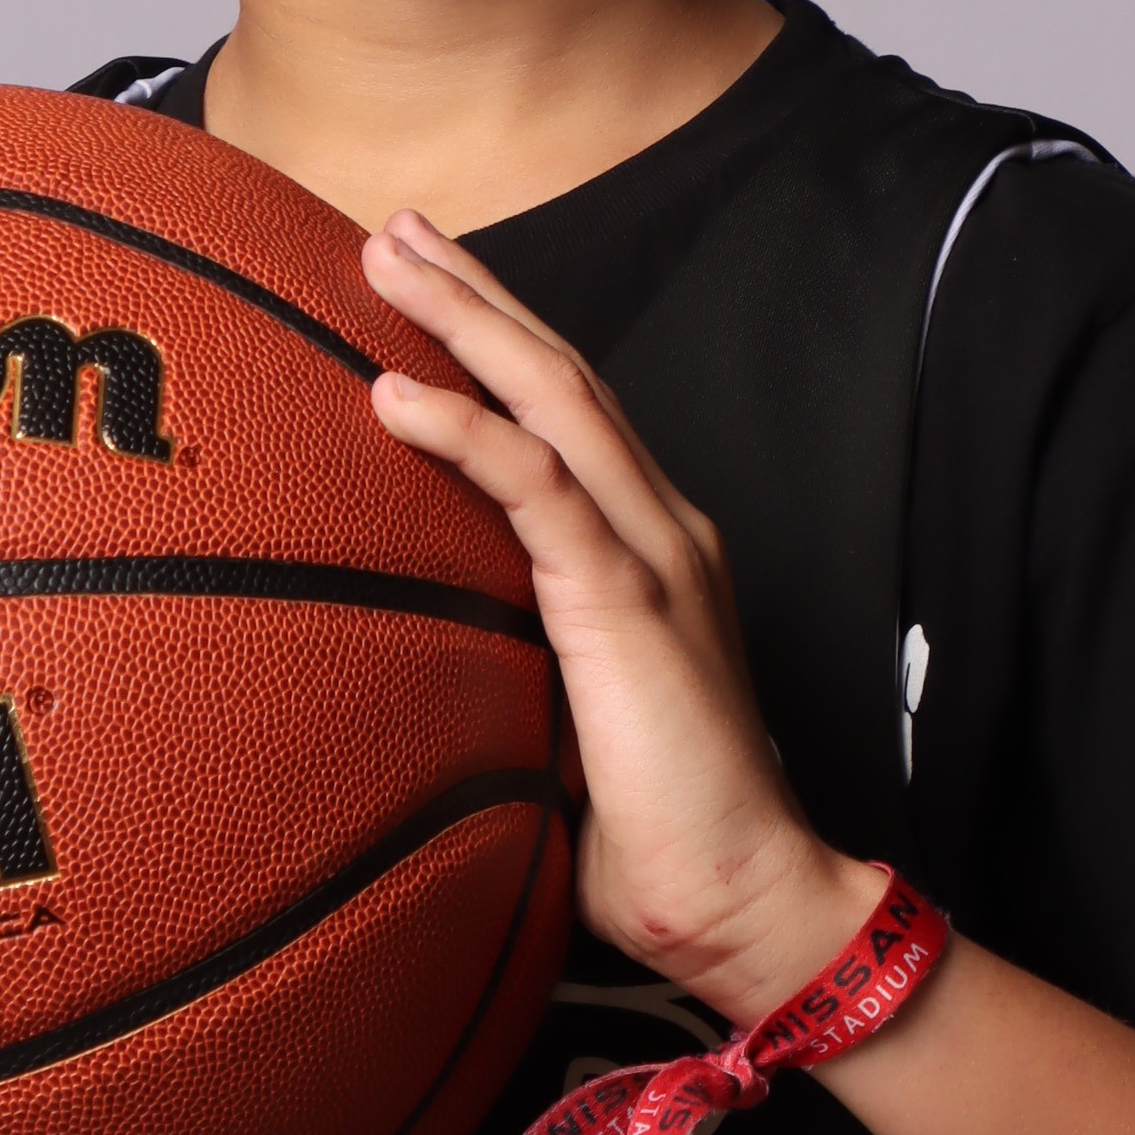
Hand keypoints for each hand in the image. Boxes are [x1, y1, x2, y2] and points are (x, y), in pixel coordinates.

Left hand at [362, 216, 880, 1026]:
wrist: (747, 905)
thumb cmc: (655, 843)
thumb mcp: (558, 730)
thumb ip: (504, 674)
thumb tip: (405, 670)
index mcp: (647, 557)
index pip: (565, 422)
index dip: (498, 346)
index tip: (420, 291)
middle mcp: (660, 533)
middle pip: (559, 378)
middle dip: (475, 293)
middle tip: (394, 229)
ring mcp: (653, 560)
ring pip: (552, 403)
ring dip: (465, 322)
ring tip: (386, 259)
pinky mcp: (629, 605)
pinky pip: (536, 491)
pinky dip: (466, 432)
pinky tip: (396, 391)